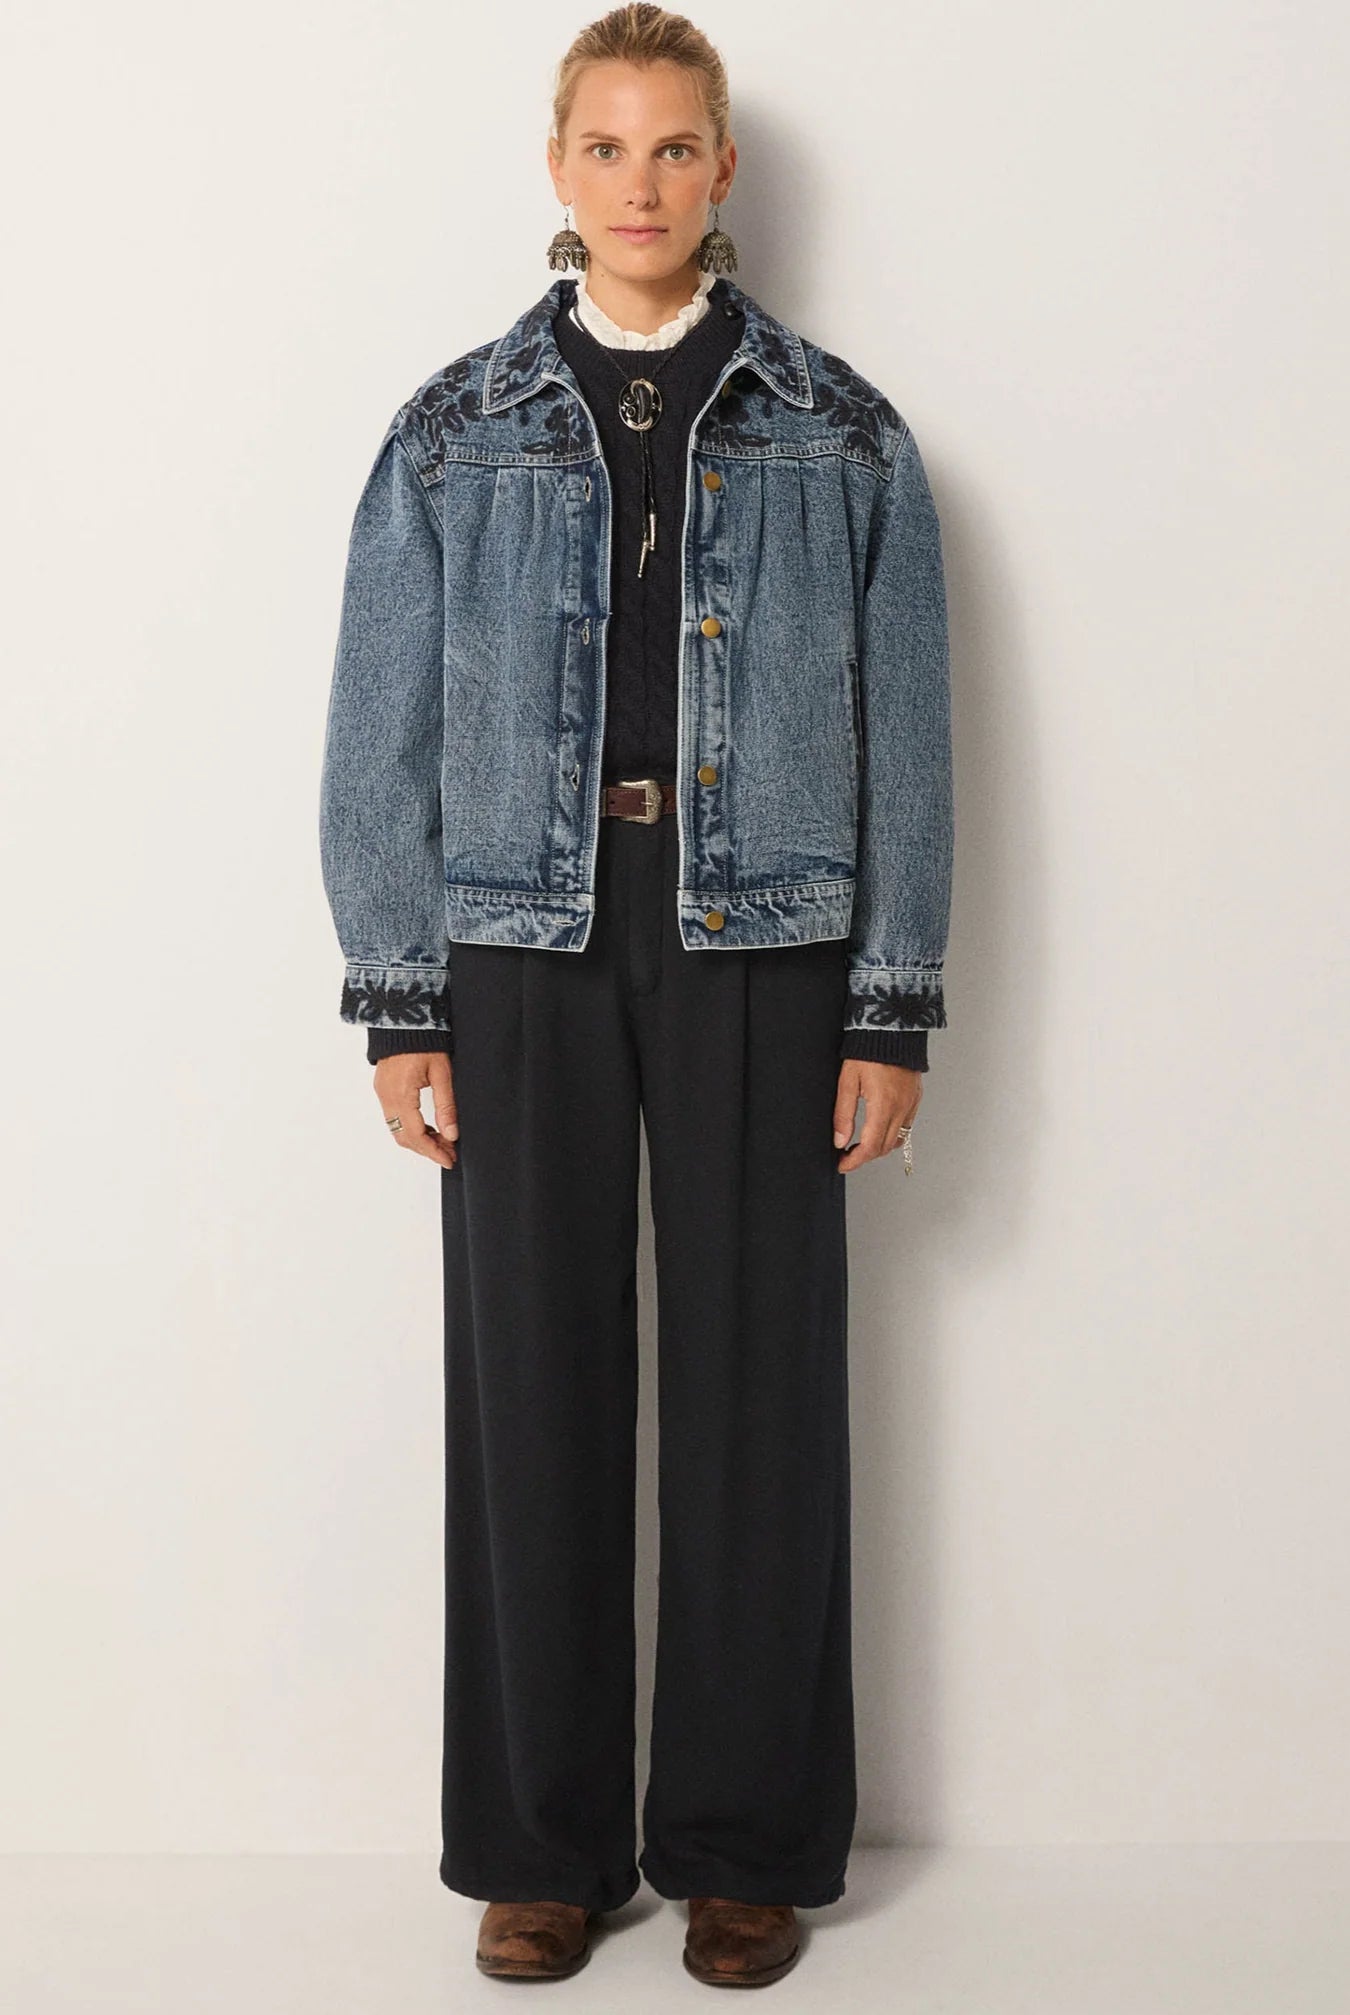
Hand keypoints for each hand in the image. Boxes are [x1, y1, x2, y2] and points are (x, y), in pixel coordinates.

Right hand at [372, 1051, 458, 1169]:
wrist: (404, 1018)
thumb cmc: (425, 1041)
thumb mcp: (442, 1074)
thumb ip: (446, 1106)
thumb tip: (452, 1134)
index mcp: (401, 1094)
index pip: (415, 1135)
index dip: (433, 1152)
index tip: (449, 1160)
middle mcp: (387, 1097)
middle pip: (404, 1137)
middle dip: (427, 1149)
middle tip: (449, 1153)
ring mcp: (382, 1093)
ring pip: (397, 1130)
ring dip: (418, 1140)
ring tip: (443, 1141)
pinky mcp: (383, 1089)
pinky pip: (393, 1118)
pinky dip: (410, 1128)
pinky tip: (428, 1127)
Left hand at [832, 1059, 921, 1173]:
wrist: (891, 1029)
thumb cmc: (867, 1051)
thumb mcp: (847, 1081)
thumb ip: (843, 1114)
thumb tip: (840, 1141)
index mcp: (883, 1105)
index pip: (870, 1146)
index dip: (855, 1161)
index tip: (842, 1165)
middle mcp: (901, 1108)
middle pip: (884, 1147)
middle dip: (865, 1156)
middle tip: (847, 1156)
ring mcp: (911, 1104)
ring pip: (897, 1139)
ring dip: (879, 1147)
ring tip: (860, 1144)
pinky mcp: (915, 1098)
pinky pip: (906, 1126)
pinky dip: (892, 1134)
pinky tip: (879, 1129)